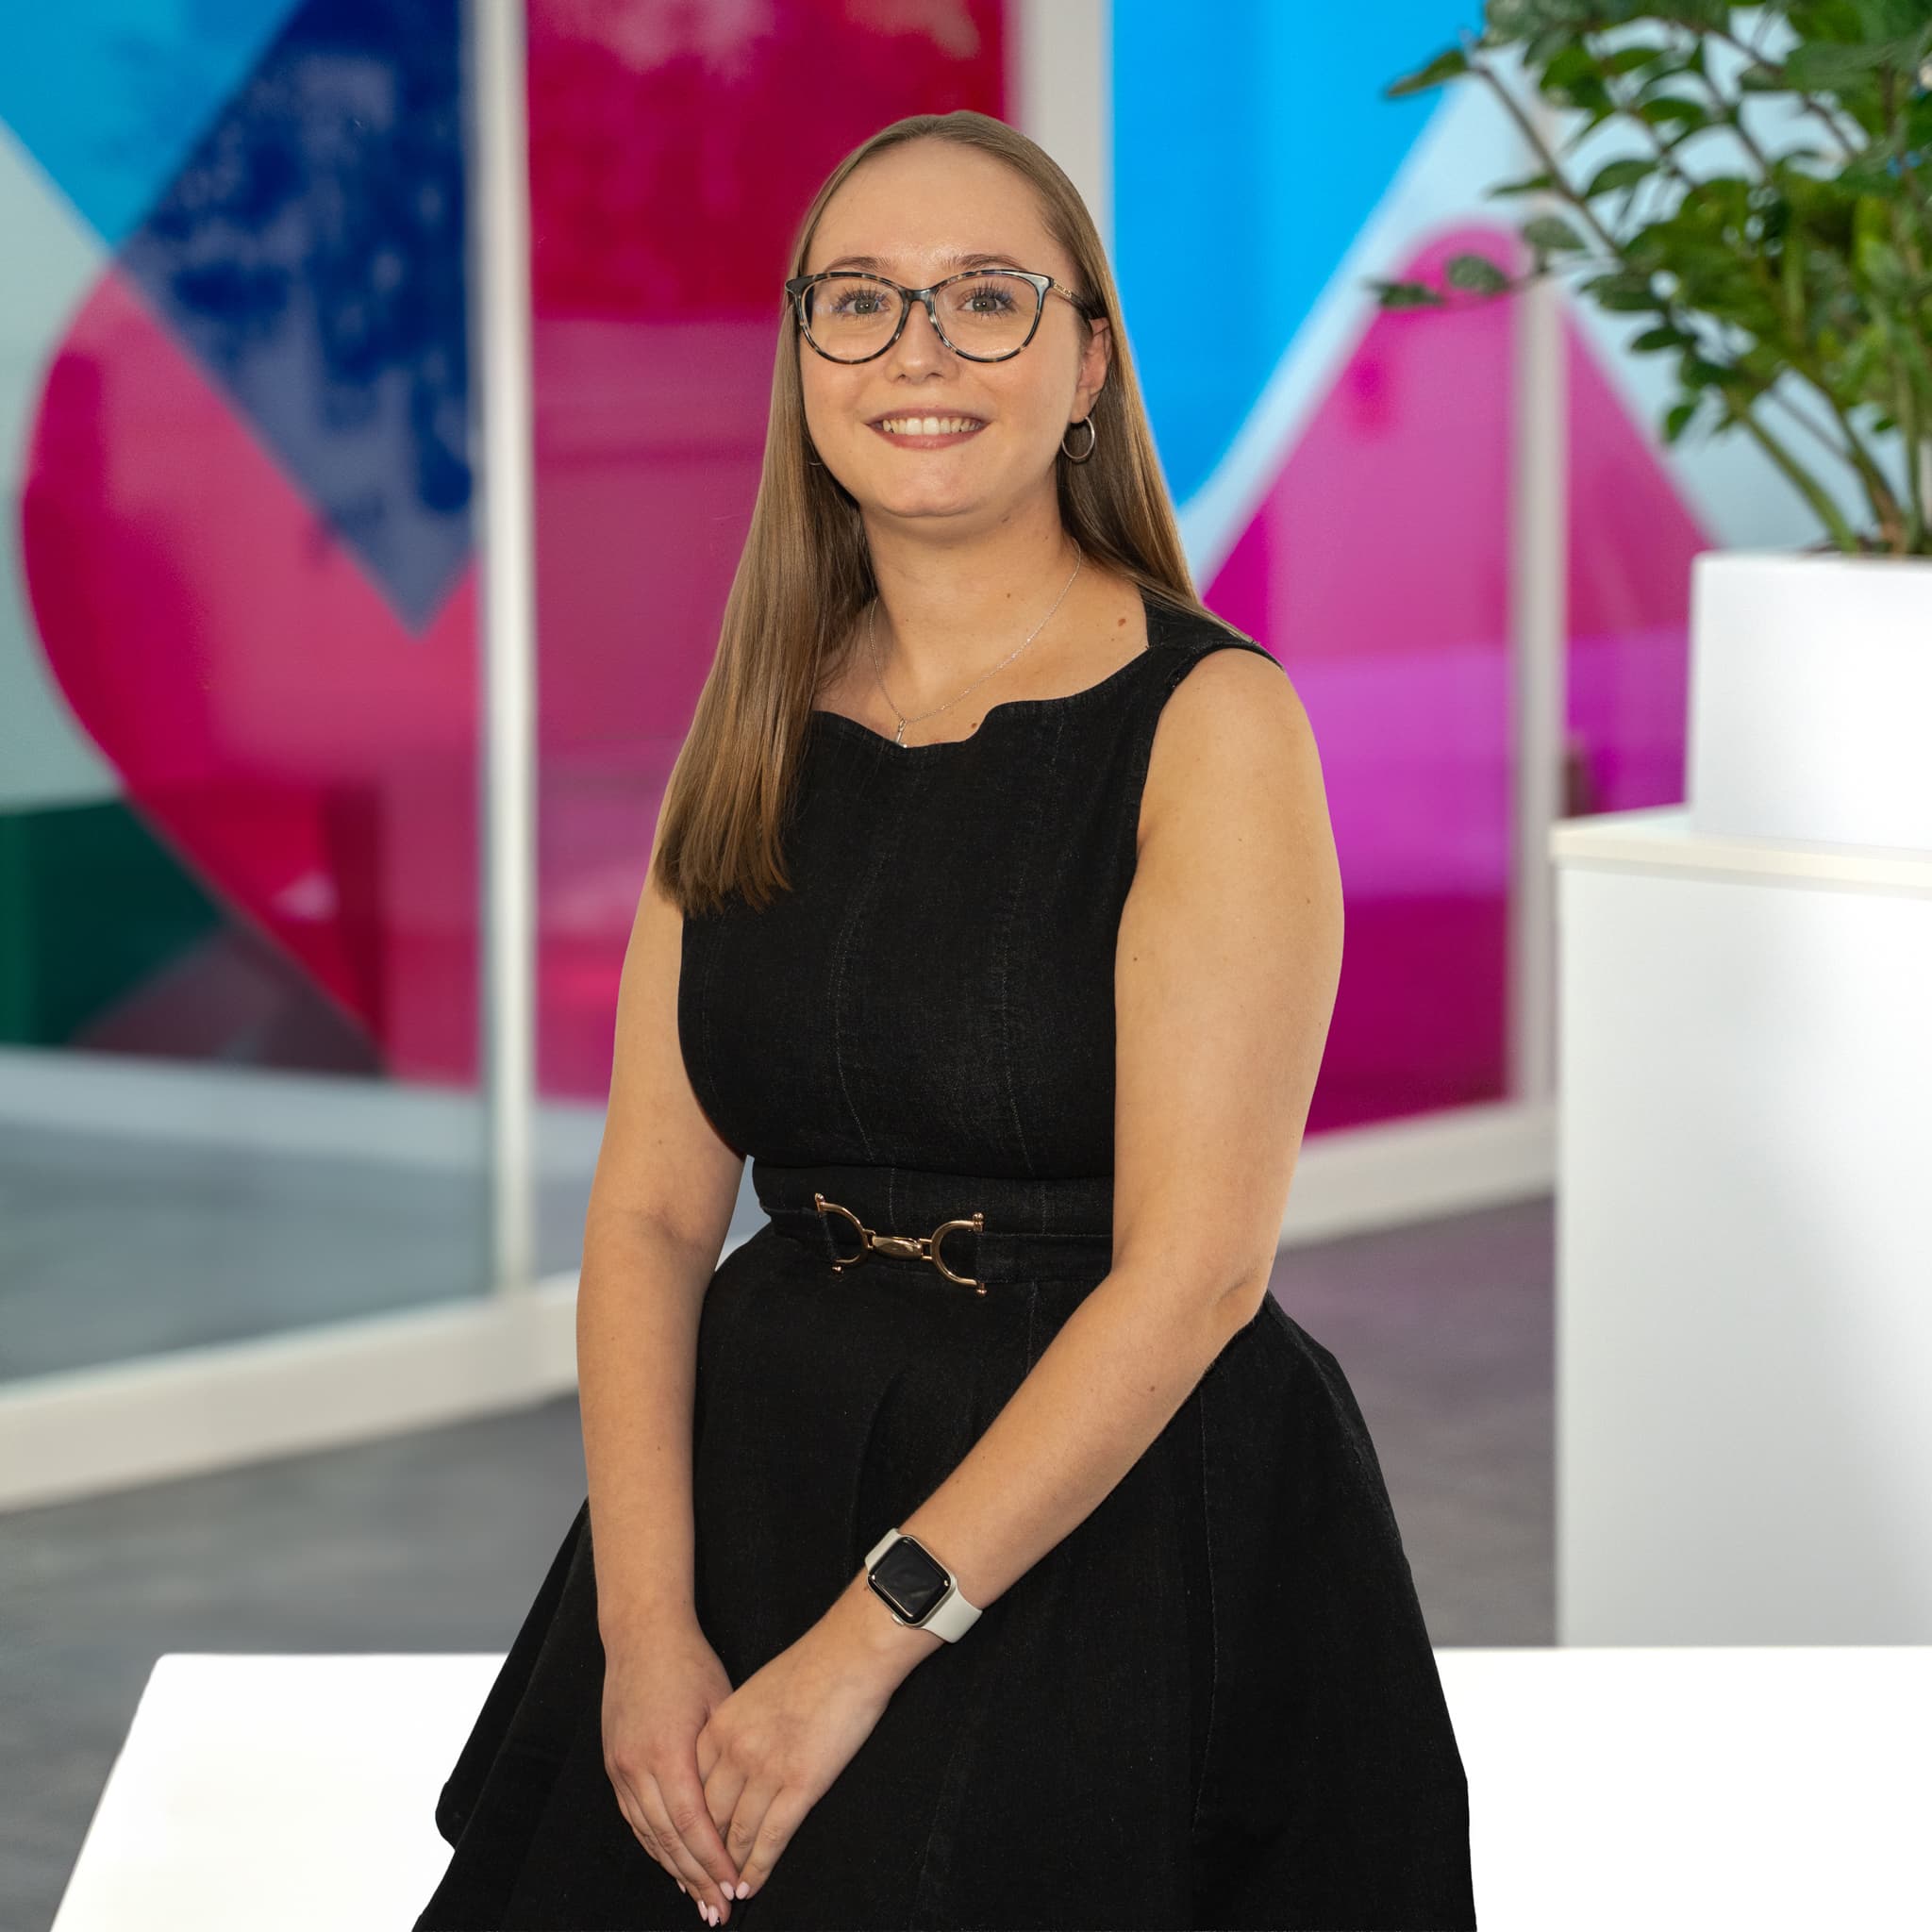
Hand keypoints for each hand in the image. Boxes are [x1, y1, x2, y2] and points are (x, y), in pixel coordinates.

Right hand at [601, 1617, 746, 1924]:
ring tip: (698, 1899)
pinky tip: (672, 1863)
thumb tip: (744, 1804)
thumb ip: (724, 1757)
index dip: (714, 1861)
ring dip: (674, 1871)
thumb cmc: (689, 1663)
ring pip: (648, 1835)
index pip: (694, 1824)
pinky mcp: (614, 1765)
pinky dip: (654, 1846)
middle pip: (669, 1840)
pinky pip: (634, 1819)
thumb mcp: (718, 1705)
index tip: (735, 1886)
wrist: (641, 1635)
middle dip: (696, 1880)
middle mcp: (638, 1767)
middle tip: (718, 1910)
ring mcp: (621, 1768)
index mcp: (668, 1752)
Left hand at [692, 1580, 931, 1906]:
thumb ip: (736, 1727)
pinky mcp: (800, 1784)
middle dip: (700, 1857)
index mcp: (720, 1725)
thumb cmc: (810, 1665)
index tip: (683, 1849)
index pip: (690, 1789)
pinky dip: (757, 1869)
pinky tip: (750, 1887)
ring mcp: (766, 1769)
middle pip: (706, 1818)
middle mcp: (734, 1751)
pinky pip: (771, 1837)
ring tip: (724, 1895)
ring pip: (735, 1834)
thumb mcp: (755, 1692)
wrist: (849, 1653)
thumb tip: (730, 1758)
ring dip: (728, 1871)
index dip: (685, 1826)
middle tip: (697, 1886)